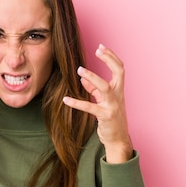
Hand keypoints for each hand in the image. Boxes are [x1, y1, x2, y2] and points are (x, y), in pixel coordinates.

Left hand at [62, 44, 132, 162]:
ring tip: (79, 70)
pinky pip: (90, 107)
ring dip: (92, 77)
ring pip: (105, 87)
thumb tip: (83, 78)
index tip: (101, 47)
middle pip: (118, 72)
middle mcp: (118, 95)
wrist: (118, 139)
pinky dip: (77, 102)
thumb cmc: (111, 119)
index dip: (111, 57)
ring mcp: (113, 106)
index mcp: (119, 90)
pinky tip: (66, 99)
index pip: (119, 69)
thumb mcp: (103, 102)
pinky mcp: (105, 116)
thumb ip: (94, 89)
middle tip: (97, 50)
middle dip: (109, 59)